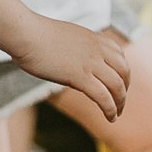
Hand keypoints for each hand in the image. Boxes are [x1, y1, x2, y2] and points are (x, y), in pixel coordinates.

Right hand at [9, 17, 130, 120]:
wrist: (26, 34)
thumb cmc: (36, 35)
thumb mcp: (65, 37)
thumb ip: (75, 47)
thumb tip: (71, 58)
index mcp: (93, 38)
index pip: (120, 55)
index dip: (123, 72)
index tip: (118, 83)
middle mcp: (97, 49)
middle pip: (124, 71)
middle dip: (125, 88)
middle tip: (120, 101)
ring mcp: (90, 63)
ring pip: (117, 86)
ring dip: (120, 102)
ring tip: (116, 114)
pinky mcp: (80, 76)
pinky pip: (103, 97)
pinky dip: (110, 109)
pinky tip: (110, 118)